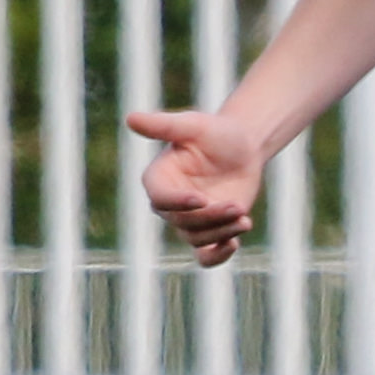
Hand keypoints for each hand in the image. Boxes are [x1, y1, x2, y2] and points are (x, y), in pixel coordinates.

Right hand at [127, 109, 268, 267]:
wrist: (244, 147)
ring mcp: (190, 220)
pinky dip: (217, 257)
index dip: (178, 202)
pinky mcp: (211, 231)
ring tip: (244, 219)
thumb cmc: (215, 133)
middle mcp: (170, 203)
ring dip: (222, 232)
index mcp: (159, 179)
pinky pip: (206, 256)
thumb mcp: (192, 125)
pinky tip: (234, 245)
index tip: (201, 199)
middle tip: (237, 206)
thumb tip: (130, 118)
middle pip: (182, 222)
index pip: (160, 199)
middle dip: (210, 217)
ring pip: (197, 239)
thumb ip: (163, 126)